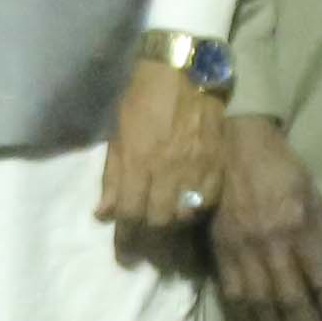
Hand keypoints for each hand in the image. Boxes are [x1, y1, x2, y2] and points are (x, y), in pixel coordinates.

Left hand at [100, 54, 227, 244]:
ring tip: (167, 230)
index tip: (125, 251)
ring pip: (186, 216)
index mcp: (138, 161)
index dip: (126, 237)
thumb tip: (103, 214)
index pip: (130, 214)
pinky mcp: (218, 162)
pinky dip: (198, 211)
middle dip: (149, 237)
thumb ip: (112, 176)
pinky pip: (209, 200)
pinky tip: (190, 210)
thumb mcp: (117, 134)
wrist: (184, 69)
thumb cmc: (141, 98)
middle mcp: (167, 169)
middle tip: (146, 244)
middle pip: (159, 221)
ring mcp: (196, 167)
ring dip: (173, 227)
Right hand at [206, 115, 321, 320]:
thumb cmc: (281, 167)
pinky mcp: (220, 250)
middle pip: (290, 298)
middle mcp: (271, 243)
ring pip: (258, 301)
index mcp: (299, 227)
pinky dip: (242, 315)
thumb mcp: (311, 193)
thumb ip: (316, 231)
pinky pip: (231, 291)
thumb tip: (319, 269)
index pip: (320, 279)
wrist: (233, 145)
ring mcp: (242, 249)